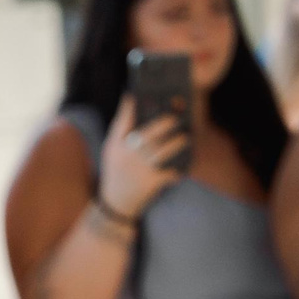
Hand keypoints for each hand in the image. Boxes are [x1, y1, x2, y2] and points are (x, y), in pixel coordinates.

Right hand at [100, 97, 186, 220]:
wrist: (116, 203)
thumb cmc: (116, 172)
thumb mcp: (111, 152)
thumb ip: (121, 133)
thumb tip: (132, 108)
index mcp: (115, 146)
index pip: (121, 124)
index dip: (128, 109)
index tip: (134, 95)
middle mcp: (126, 156)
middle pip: (146, 137)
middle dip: (161, 126)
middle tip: (175, 117)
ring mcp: (139, 170)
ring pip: (160, 153)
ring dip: (175, 144)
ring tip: (186, 137)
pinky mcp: (150, 183)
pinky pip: (167, 174)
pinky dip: (176, 171)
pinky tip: (184, 168)